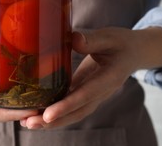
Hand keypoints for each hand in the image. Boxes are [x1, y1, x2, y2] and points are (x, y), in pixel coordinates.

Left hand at [20, 27, 161, 128]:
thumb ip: (93, 40)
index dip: (66, 106)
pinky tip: (37, 112)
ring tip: (27, 123)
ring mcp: (94, 95)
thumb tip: (73, 39)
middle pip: (77, 112)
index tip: (48, 115)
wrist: (134, 52)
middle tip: (29, 123)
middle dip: (53, 120)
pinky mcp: (86, 92)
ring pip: (73, 113)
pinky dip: (55, 111)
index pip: (85, 95)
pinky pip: (71, 105)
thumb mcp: (110, 37)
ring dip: (51, 120)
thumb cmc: (122, 42)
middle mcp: (101, 92)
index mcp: (108, 79)